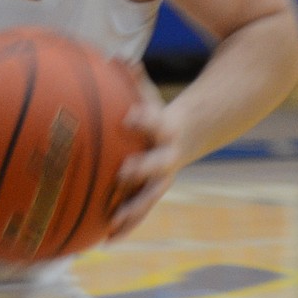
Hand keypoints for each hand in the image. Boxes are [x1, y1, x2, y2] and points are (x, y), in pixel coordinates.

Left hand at [107, 64, 179, 237]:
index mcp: (165, 129)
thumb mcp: (148, 93)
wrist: (196, 134)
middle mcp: (167, 157)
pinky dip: (123, 226)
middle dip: (141, 171)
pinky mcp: (154, 192)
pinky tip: (101, 241)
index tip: (129, 117)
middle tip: (122, 174)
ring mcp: (163, 178)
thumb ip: (132, 77)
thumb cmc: (158, 112)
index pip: (155, 121)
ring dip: (132, 213)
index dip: (144, 119)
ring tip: (110, 229)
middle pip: (157, 167)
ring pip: (149, 199)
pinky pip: (138, 211)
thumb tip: (114, 56)